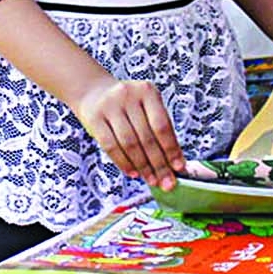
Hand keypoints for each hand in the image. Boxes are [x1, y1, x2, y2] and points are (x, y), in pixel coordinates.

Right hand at [71, 74, 185, 191]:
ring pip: (129, 143)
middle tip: (167, 182)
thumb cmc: (127, 104)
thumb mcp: (146, 106)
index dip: (171, 149)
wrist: (94, 92)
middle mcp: (128, 95)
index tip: (179, 167)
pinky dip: (124, 163)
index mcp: (147, 91)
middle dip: (159, 164)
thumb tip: (174, 162)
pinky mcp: (94, 118)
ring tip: (151, 180)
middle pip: (147, 137)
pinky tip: (133, 173)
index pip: (162, 125)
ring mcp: (110, 106)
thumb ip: (159, 129)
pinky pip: (111, 146)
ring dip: (142, 166)